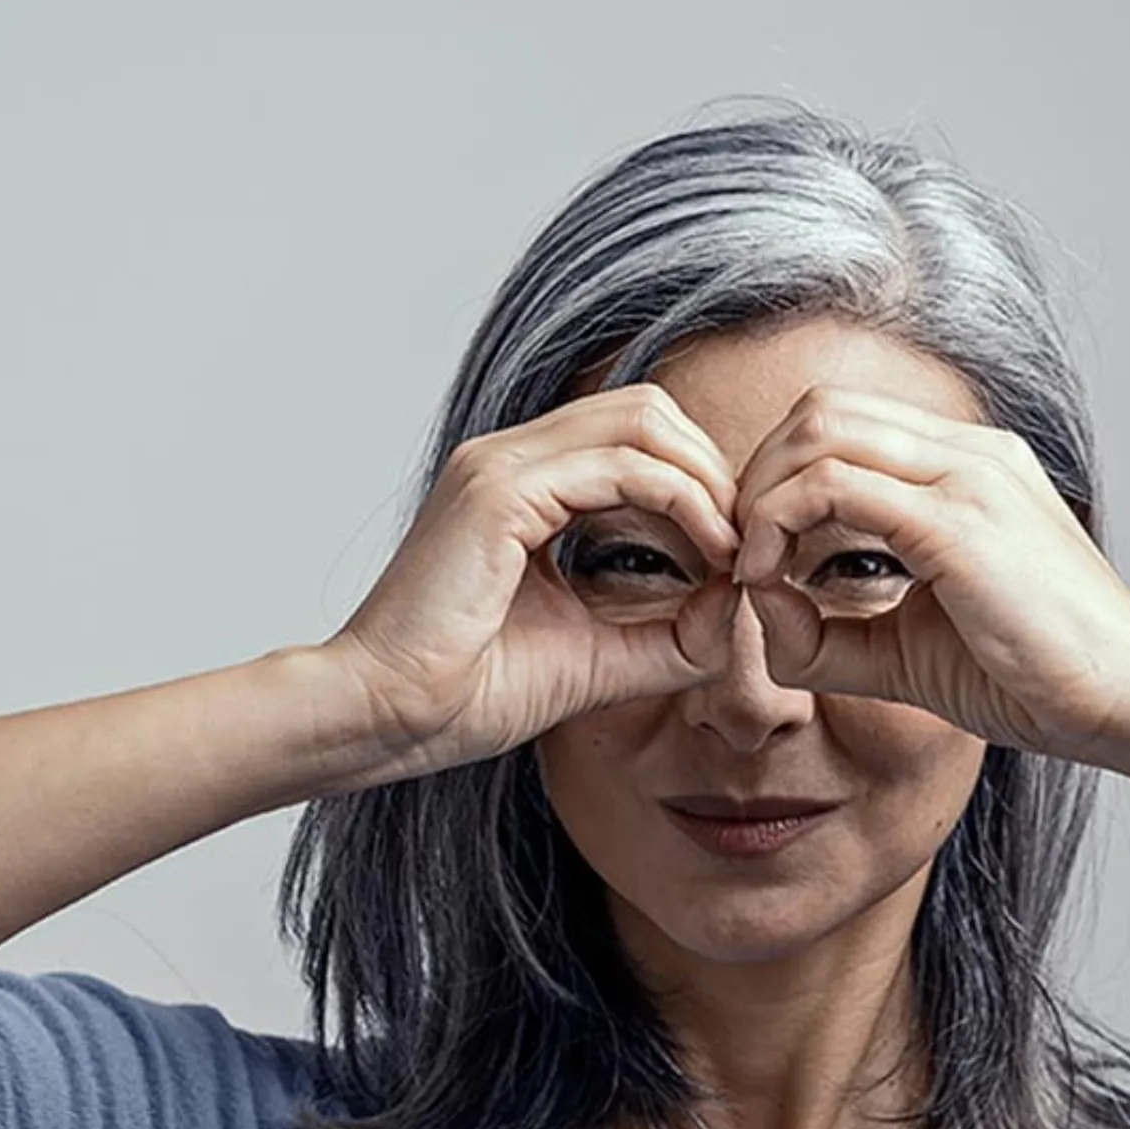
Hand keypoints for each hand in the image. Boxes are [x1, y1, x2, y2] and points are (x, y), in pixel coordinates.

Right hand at [323, 383, 744, 776]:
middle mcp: (508, 458)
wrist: (382, 719)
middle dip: (712, 469)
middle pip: (648, 409)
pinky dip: (681, 501)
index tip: (739, 554)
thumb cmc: (464, 695)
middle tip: (746, 543)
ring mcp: (499, 466)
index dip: (701, 483)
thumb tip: (739, 609)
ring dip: (705, 481)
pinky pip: (622, 467)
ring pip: (642, 421)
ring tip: (733, 550)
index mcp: (522, 484)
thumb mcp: (597, 657)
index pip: (636, 438)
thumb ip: (671, 634)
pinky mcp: (499, 494)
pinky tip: (709, 556)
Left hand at [727, 385, 1129, 761]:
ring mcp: (969, 475)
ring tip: (756, 568)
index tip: (760, 556)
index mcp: (969, 466)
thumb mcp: (907, 649)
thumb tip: (758, 606)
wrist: (1127, 701)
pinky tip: (775, 580)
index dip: (780, 479)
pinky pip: (834, 486)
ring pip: (820, 431)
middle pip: (821, 410)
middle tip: (743, 554)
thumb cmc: (1033, 678)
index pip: (845, 425)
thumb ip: (828, 631)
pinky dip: (782, 523)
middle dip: (760, 475)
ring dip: (764, 495)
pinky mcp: (959, 522)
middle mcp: (970, 452)